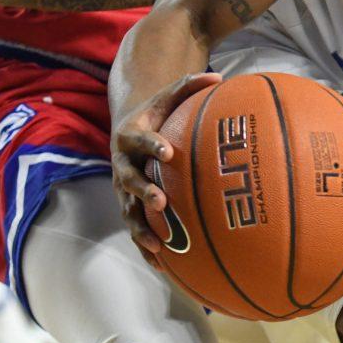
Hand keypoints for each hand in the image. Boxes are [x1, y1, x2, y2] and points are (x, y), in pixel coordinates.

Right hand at [110, 72, 221, 263]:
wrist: (127, 128)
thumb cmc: (157, 111)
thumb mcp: (169, 95)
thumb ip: (190, 84)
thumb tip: (220, 75)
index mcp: (130, 136)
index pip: (140, 141)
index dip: (152, 146)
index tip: (168, 152)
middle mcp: (121, 164)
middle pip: (128, 180)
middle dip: (144, 192)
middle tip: (162, 202)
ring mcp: (122, 188)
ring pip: (128, 211)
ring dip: (141, 229)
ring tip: (160, 246)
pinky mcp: (127, 205)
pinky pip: (135, 229)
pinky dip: (145, 247)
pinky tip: (163, 267)